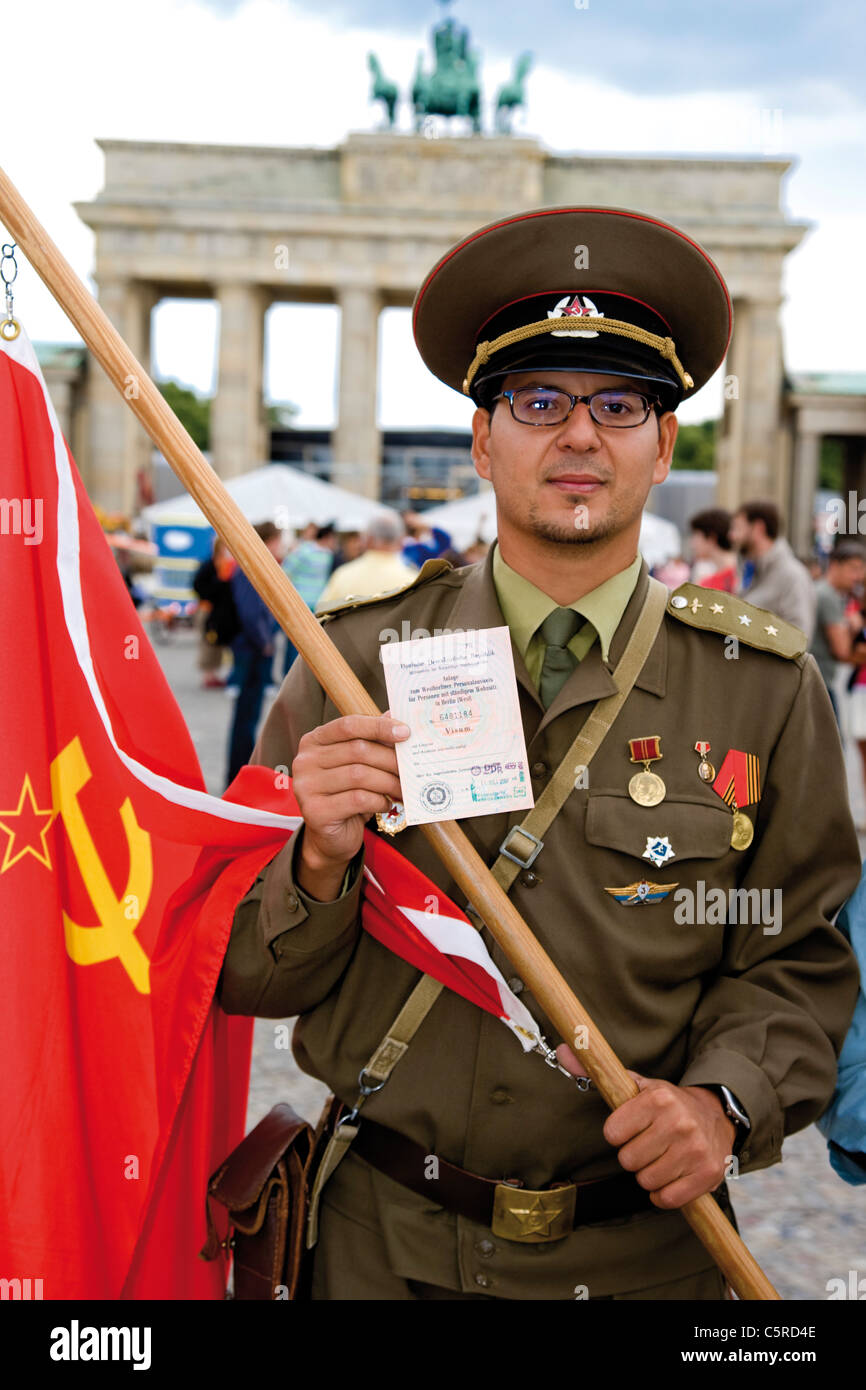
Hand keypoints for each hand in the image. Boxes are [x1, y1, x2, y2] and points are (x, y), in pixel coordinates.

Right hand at [291, 713, 408, 893]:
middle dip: (390, 759)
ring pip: (359, 775)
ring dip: (389, 782)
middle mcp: (305, 760)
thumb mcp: (360, 765)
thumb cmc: (347, 795)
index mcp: (314, 741)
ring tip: (403, 789)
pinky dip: (379, 801)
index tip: (406, 732)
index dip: (379, 726)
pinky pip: (357, 799)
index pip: (348, 725)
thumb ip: (373, 741)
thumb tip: (397, 718)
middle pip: (358, 750)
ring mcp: (306, 786)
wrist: (331, 837)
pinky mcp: (315, 811)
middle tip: (411, 768)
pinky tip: (387, 804)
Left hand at [556, 1044, 735, 1208]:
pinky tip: (672, 1176)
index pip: (612, 1133)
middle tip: (649, 1143)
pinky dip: (664, 1193)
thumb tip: (561, 1050)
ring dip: (649, 1175)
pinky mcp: (707, 1175)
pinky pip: (667, 1199)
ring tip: (662, 1157)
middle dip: (634, 1155)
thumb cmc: (667, 1103)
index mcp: (658, 1099)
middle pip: (628, 1161)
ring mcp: (695, 1151)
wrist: (716, 1116)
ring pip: (646, 1181)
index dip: (618, 1134)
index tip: (630, 1128)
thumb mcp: (635, 1084)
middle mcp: (679, 1123)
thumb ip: (597, 1071)